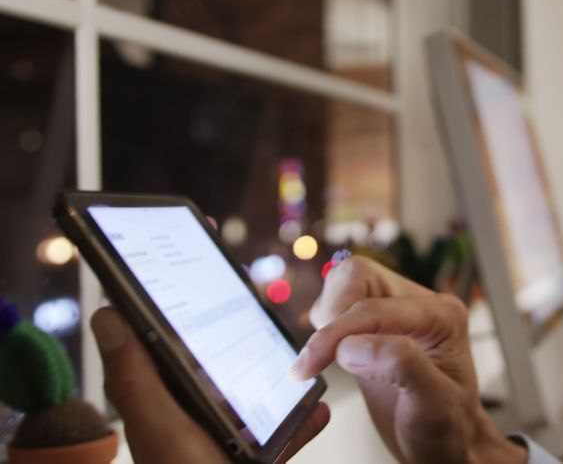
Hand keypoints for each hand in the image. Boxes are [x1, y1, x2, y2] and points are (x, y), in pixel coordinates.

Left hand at [90, 307, 329, 463]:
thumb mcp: (159, 426)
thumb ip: (137, 375)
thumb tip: (110, 312)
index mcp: (164, 397)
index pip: (168, 335)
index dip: (180, 294)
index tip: (201, 252)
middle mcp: (196, 409)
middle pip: (222, 355)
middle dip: (246, 332)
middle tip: (265, 307)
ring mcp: (231, 431)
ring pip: (260, 387)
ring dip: (283, 375)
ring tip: (302, 359)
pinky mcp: (260, 450)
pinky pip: (287, 426)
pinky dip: (303, 418)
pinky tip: (318, 409)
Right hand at [292, 257, 525, 463]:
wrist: (445, 447)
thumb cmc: (447, 429)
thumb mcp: (433, 405)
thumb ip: (400, 366)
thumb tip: (353, 345)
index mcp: (441, 315)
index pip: (376, 306)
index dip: (337, 333)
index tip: (310, 364)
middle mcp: (420, 306)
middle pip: (358, 276)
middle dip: (331, 315)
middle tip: (315, 358)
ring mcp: (397, 313)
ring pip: (345, 284)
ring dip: (326, 319)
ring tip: (323, 358)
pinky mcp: (376, 326)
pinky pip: (340, 305)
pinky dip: (325, 328)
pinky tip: (328, 357)